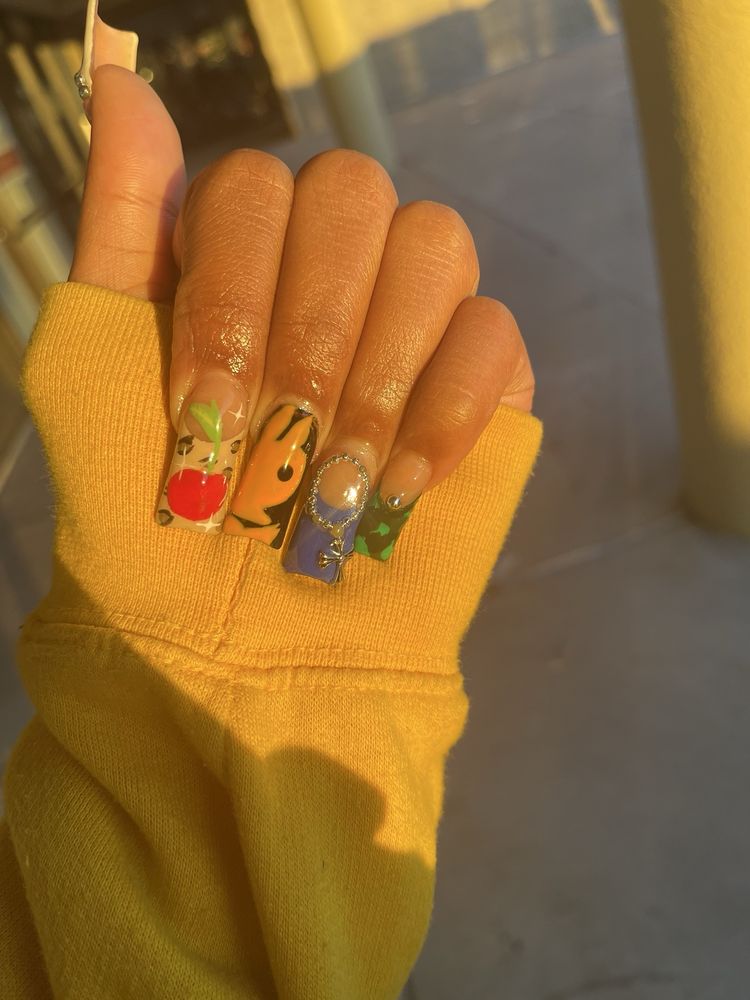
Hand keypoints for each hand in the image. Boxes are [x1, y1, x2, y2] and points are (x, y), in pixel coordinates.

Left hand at [69, 62, 533, 582]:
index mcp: (239, 254)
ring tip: (338, 476)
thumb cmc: (150, 515)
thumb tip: (116, 77)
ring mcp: (411, 319)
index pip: (256, 184)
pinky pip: (495, 334)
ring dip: (375, 369)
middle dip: (309, 331)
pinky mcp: (482, 380)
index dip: (231, 293)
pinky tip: (397, 485)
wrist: (241, 641)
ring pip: (434, 241)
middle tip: (282, 440)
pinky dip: (444, 409)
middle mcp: (328, 267)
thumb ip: (115, 223)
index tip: (205, 414)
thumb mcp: (95, 365)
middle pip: (354, 192)